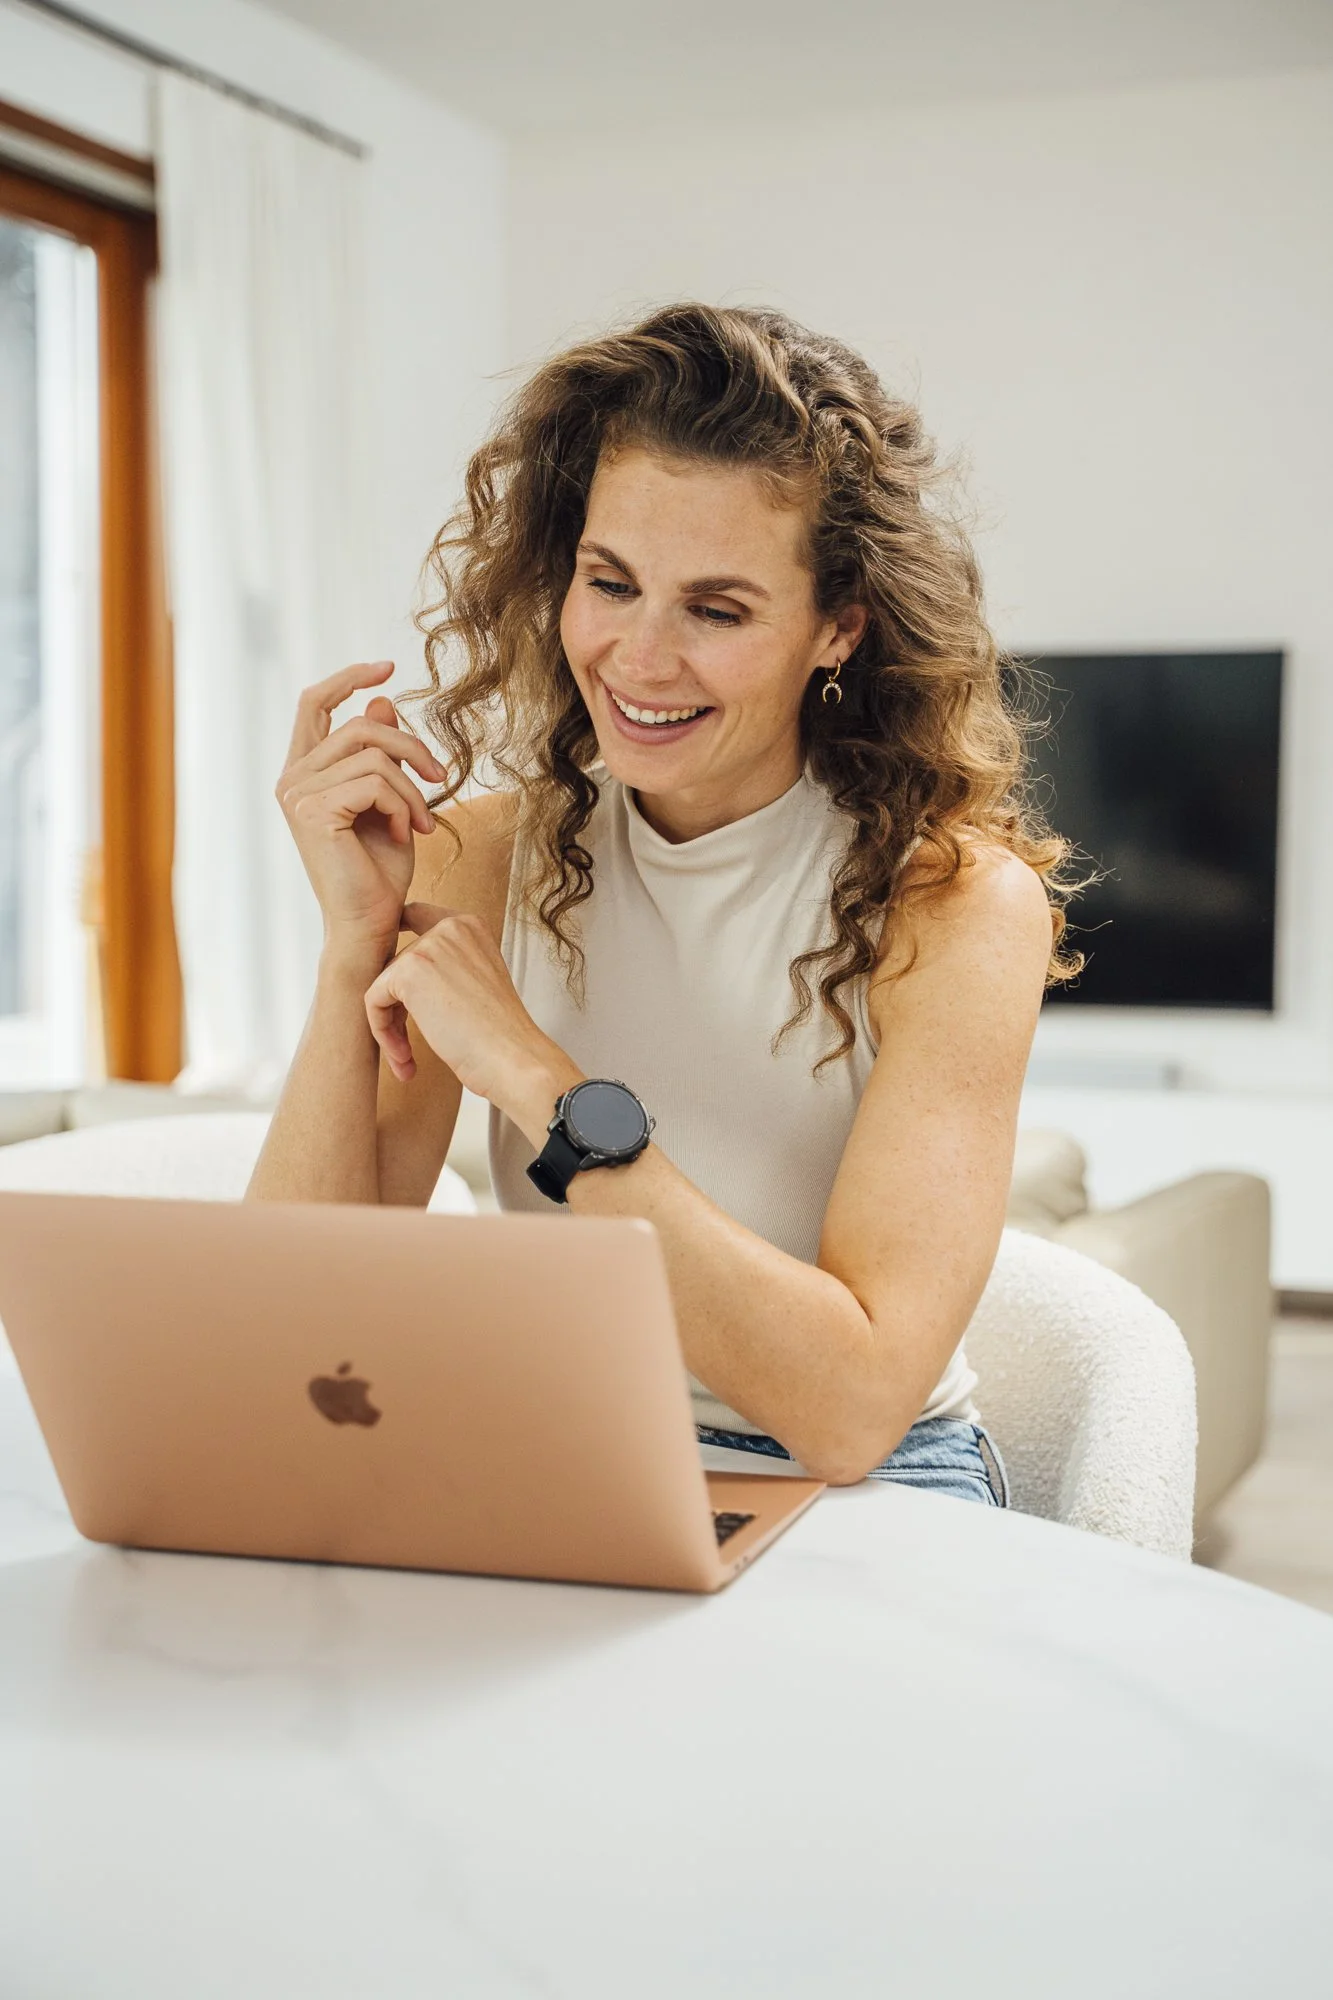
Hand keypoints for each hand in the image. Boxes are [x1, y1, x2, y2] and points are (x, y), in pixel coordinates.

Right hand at [276, 662, 447, 958]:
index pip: (315, 703)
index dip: (349, 678)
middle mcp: (292, 779)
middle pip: (360, 726)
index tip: (388, 667)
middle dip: (411, 746)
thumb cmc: (379, 870)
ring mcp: (298, 794)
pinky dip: (404, 806)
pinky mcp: (313, 811)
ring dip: (413, 788)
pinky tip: (406, 836)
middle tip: (442, 776)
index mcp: (304, 772)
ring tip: (421, 823)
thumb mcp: (389, 800)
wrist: (370, 923)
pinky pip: (376, 782)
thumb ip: (381, 754)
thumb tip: (381, 703)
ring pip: (374, 755)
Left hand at [364, 903, 580, 1130]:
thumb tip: (400, 974)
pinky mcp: (408, 972)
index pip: (417, 917)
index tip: (389, 968)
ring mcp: (429, 946)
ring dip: (390, 1026)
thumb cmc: (500, 1034)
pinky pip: (374, 1002)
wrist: (512, 1057)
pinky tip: (405, 1058)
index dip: (398, 941)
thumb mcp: (478, 982)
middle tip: (408, 1046)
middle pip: (398, 963)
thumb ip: (448, 967)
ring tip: (406, 1058)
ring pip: (384, 986)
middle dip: (399, 1007)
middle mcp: (450, 928)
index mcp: (470, 927)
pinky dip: (383, 1033)